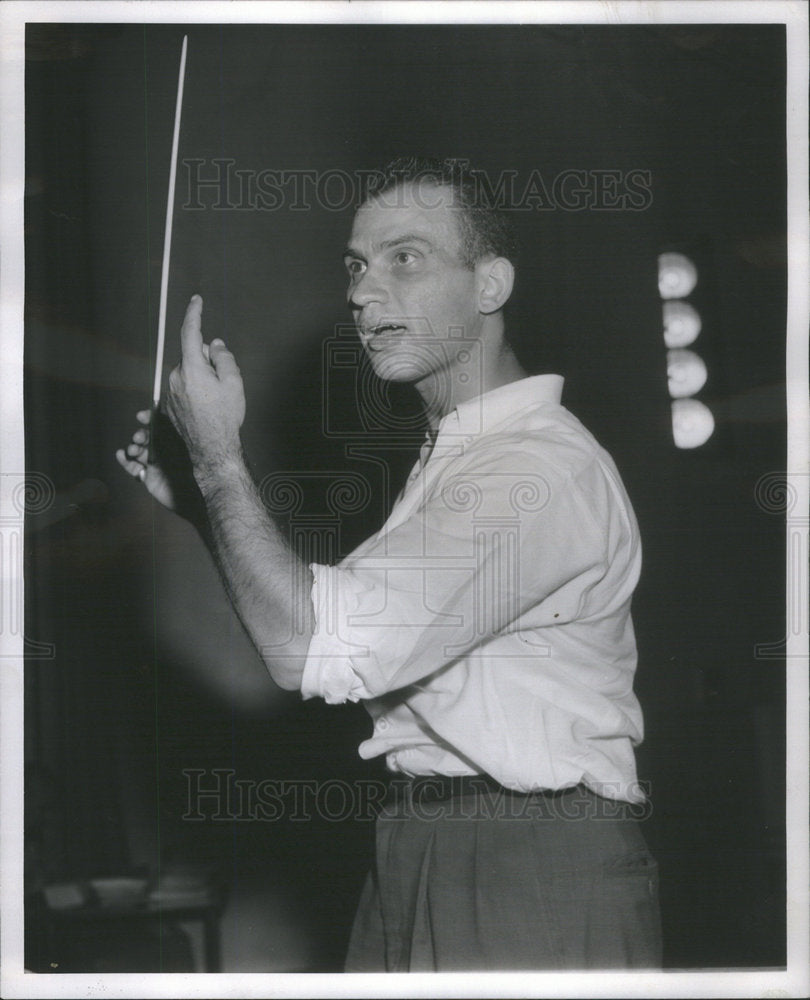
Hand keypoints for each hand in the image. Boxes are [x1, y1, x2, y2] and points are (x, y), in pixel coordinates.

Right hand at [116, 408, 205, 522]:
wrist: (194, 498)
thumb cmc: (194, 472)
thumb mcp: (185, 449)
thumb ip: (173, 432)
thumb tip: (159, 414)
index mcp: (175, 441)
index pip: (160, 425)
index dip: (150, 419)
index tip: (141, 416)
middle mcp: (164, 451)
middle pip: (146, 438)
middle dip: (139, 435)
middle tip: (139, 438)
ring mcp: (155, 464)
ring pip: (138, 451)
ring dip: (132, 448)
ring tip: (133, 451)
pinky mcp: (148, 477)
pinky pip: (132, 467)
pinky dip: (125, 461)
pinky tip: (120, 455)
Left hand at [164, 295, 245, 479]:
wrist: (212, 449)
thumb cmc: (225, 417)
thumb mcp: (234, 383)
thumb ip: (224, 358)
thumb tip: (215, 345)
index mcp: (191, 368)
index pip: (190, 333)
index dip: (194, 313)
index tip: (197, 301)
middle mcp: (176, 377)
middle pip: (193, 357)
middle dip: (207, 362)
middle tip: (223, 384)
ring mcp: (170, 392)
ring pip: (188, 373)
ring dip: (201, 379)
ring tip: (216, 402)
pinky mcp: (169, 405)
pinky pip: (183, 389)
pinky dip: (195, 392)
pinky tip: (206, 410)